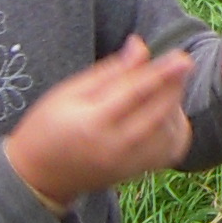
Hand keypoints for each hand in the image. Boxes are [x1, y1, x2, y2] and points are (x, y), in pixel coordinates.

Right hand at [1, 35, 194, 211]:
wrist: (38, 176)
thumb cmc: (47, 126)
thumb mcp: (68, 92)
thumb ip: (109, 71)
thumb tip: (140, 46)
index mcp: (92, 123)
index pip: (134, 93)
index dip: (161, 73)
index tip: (182, 57)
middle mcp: (113, 148)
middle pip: (158, 114)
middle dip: (174, 87)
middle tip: (181, 64)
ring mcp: (126, 165)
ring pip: (168, 134)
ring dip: (176, 107)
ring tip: (168, 87)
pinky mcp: (134, 174)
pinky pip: (168, 152)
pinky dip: (175, 130)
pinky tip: (167, 113)